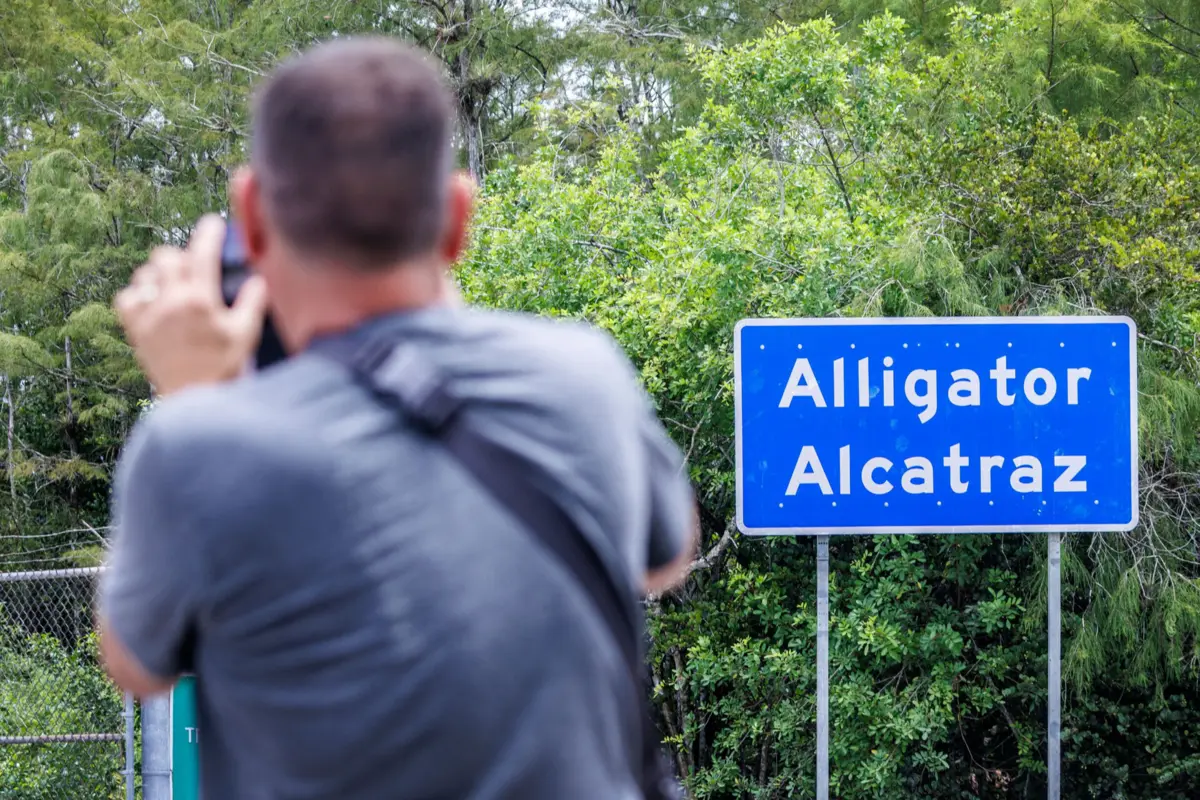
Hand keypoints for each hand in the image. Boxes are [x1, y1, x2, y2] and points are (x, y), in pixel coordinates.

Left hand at [115, 215, 268, 396]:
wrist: (193, 399)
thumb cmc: (223, 368)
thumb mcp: (245, 334)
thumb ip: (252, 302)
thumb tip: (258, 279)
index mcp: (200, 300)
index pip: (202, 253)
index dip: (208, 233)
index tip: (213, 223)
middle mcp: (171, 302)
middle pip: (166, 256)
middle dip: (181, 254)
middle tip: (194, 264)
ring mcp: (149, 315)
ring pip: (145, 274)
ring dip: (159, 272)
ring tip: (173, 283)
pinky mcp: (136, 330)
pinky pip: (126, 298)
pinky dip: (137, 294)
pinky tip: (151, 301)